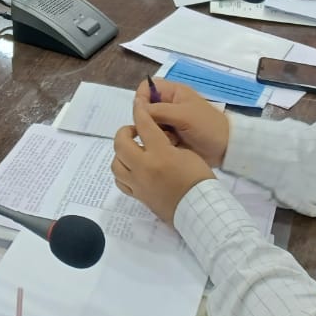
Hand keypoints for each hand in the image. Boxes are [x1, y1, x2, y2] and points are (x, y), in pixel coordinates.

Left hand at [112, 103, 214, 223]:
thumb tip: (157, 141)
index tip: (138, 105)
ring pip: (116, 163)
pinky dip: (123, 172)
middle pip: (121, 143)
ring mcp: (138, 183)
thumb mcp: (187, 153)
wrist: (199, 209)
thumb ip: (168, 144)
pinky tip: (132, 168)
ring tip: (133, 151)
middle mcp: (144, 167)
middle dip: (125, 132)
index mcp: (160, 153)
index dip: (140, 112)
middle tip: (136, 131)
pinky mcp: (138, 196)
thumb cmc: (199, 179)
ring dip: (121, 153)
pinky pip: (121, 182)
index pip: (144, 125)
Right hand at [136, 79, 230, 167]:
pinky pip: (155, 136)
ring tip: (168, 140)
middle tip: (158, 130)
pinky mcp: (170, 136)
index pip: (146, 88)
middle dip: (147, 120)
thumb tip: (137, 108)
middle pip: (145, 108)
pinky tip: (170, 147)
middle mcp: (168, 104)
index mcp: (173, 92)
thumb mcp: (183, 115)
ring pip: (148, 124)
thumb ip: (159, 110)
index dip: (141, 99)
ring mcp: (169, 121)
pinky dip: (159, 141)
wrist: (225, 149)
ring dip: (154, 132)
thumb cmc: (207, 126)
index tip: (144, 114)